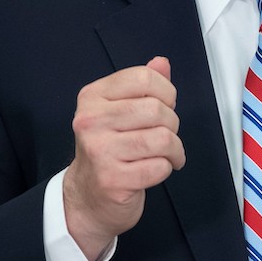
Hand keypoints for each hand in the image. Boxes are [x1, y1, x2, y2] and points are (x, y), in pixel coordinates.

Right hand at [62, 56, 185, 260]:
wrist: (87, 198)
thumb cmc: (108, 149)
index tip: (165, 106)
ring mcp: (99, 151)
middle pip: (157, 109)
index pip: (144, 77)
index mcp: (93, 97)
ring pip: (162, 139)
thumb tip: (162, 62)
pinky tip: (155, 170)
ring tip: (167, 155)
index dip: (166, 92)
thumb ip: (142, 85)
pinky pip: (160, 167)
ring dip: (174, 149)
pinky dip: (166, 169)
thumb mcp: (119, 110)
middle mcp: (91, 121)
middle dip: (172, 124)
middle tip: (165, 135)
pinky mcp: (112, 180)